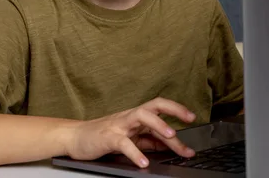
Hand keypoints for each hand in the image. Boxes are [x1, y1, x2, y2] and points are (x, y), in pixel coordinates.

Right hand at [64, 97, 196, 167]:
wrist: (76, 138)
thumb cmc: (104, 136)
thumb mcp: (131, 138)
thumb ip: (150, 141)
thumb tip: (172, 145)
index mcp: (137, 116)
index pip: (160, 108)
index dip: (177, 110)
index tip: (193, 118)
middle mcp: (130, 117)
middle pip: (154, 106)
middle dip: (174, 110)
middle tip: (189, 119)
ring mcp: (119, 125)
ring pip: (141, 116)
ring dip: (158, 124)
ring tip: (171, 136)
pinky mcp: (108, 137)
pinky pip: (123, 143)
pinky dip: (135, 153)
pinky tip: (144, 163)